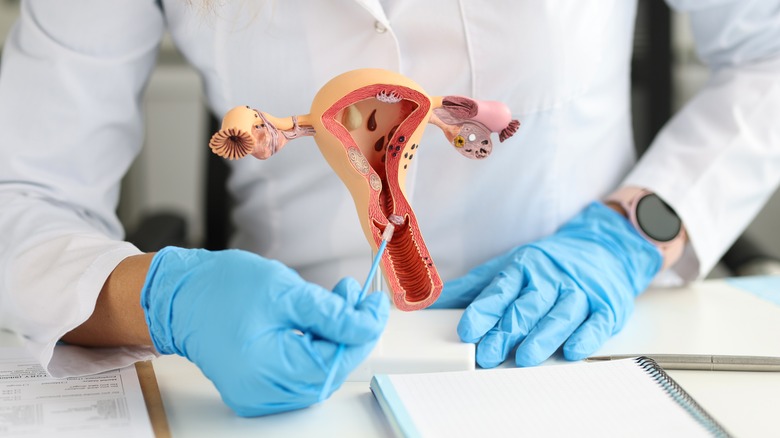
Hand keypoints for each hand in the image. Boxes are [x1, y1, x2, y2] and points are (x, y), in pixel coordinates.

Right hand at [140, 247, 388, 415]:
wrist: (180, 295)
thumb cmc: (221, 289)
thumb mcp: (286, 291)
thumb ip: (332, 314)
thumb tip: (367, 324)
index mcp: (266, 370)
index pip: (334, 361)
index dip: (361, 333)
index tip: (375, 305)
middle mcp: (261, 392)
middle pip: (328, 371)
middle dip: (350, 333)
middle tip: (357, 297)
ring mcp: (258, 394)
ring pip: (317, 373)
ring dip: (335, 338)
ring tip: (338, 301)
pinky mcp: (258, 387)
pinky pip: (299, 374)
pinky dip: (315, 348)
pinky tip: (318, 321)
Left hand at [432, 202, 661, 367]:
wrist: (604, 248)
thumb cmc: (548, 264)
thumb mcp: (508, 267)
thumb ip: (474, 287)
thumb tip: (432, 302)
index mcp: (523, 268)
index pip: (500, 290)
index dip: (483, 311)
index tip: (467, 330)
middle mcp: (550, 278)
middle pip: (527, 306)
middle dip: (507, 330)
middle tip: (487, 354)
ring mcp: (579, 292)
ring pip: (560, 315)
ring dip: (542, 337)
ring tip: (524, 358)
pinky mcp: (606, 306)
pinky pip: (597, 322)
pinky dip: (585, 337)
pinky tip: (572, 350)